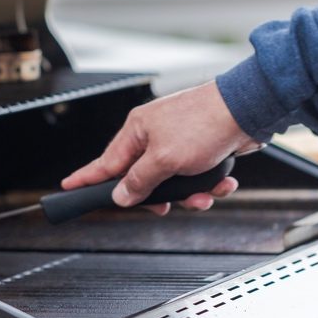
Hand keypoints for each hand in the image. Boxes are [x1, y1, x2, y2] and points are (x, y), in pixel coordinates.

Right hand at [62, 81, 255, 212]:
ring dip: (189, 194)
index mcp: (138, 130)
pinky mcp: (200, 148)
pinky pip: (195, 176)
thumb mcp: (164, 159)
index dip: (86, 178)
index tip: (69, 187)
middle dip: (158, 197)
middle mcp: (155, 134)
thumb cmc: (205, 122)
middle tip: (165, 206)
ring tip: (203, 196)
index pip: (105, 162)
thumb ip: (139, 181)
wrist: (248, 110)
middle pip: (142, 178)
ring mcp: (178, 141)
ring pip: (172, 182)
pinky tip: (221, 183)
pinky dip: (207, 184)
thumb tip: (121, 195)